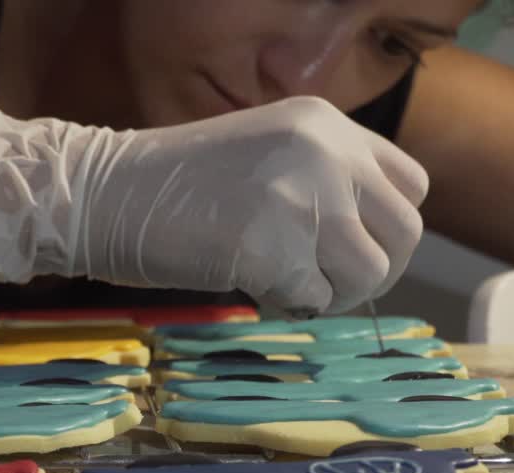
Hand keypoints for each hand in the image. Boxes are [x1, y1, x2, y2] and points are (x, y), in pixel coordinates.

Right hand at [0, 97, 428, 312]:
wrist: (103, 193)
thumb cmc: (171, 184)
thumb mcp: (264, 153)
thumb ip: (319, 179)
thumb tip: (363, 240)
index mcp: (326, 125)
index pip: (410, 185)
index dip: (387, 227)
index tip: (352, 250)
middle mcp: (326, 155)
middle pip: (404, 233)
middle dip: (372, 272)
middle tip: (327, 287)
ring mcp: (303, 202)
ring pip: (369, 273)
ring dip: (331, 294)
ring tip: (283, 287)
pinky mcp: (274, 251)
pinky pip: (314, 300)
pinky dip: (288, 306)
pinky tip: (251, 288)